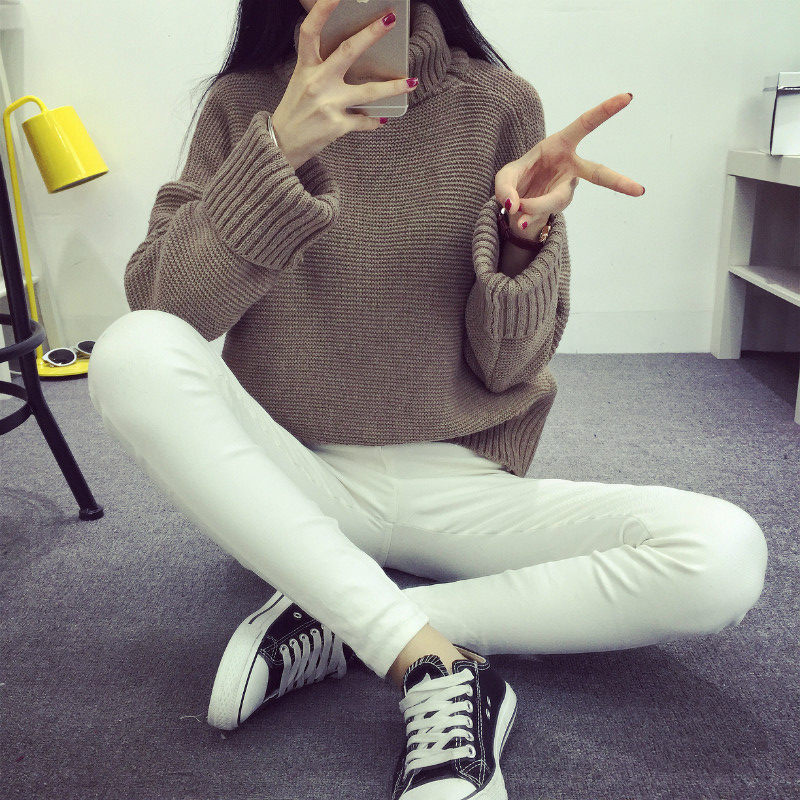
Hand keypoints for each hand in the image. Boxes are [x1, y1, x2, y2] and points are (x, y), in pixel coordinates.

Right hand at [271, 0, 418, 169]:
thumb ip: (321, 65)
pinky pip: (363, 120)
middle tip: (391, 20)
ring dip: (393, 87)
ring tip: (412, 82)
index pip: (310, 32)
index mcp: (306, 67)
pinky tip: (382, 118)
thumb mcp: (301, 80)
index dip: (322, 10)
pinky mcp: (336, 126)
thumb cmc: (295, 109)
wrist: (282, 144)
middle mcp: (317, 82)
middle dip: (371, 34)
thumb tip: (354, 53)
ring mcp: (328, 104)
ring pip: (368, 92)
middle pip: (348, 52)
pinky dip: (374, 120)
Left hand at [495, 92, 645, 239]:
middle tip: (639, 191)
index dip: (606, 110)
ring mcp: (566, 190)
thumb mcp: (505, 176)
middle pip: (598, 174)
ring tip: (517, 209)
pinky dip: (527, 216)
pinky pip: (543, 213)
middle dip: (618, 182)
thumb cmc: (517, 178)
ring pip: (556, 200)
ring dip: (536, 205)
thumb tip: (515, 205)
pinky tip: (518, 221)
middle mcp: (570, 168)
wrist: (516, 202)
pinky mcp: (557, 208)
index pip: (586, 124)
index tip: (628, 97)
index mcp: (560, 145)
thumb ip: (505, 187)